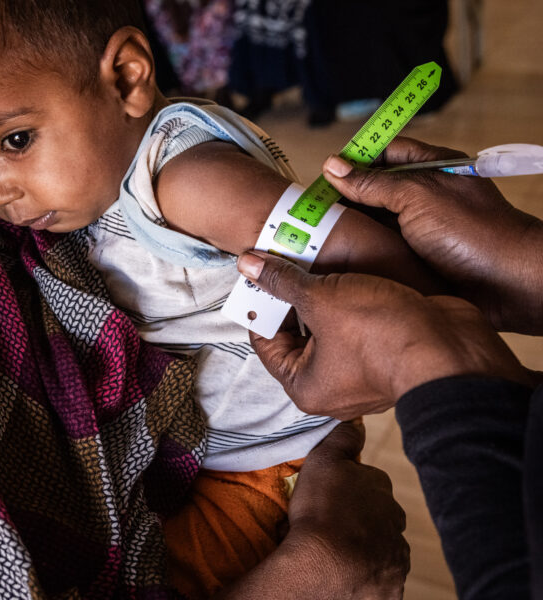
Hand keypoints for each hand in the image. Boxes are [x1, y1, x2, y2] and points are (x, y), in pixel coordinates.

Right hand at [217, 422, 408, 599]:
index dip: (349, 488)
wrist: (323, 565)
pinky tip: (346, 571)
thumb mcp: (324, 461)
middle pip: (380, 516)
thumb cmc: (321, 510)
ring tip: (335, 550)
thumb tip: (357, 421)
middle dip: (362, 518)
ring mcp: (396, 556)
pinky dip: (366, 573)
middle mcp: (396, 521)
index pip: (371, 482)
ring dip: (365, 546)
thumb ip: (343, 438)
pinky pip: (380, 575)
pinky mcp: (391, 585)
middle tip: (331, 524)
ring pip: (382, 546)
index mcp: (382, 489)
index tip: (330, 497)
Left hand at [237, 251, 533, 418]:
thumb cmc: (380, 333)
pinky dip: (350, 302)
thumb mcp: (322, 299)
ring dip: (323, 295)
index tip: (260, 274)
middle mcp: (329, 386)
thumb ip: (283, 281)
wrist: (453, 348)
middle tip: (287, 259)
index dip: (260, 305)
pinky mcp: (385, 354)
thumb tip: (247, 264)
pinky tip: (350, 271)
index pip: (265, 341)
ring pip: (328, 327)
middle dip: (293, 296)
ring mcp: (359, 372)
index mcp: (304, 385)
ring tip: (316, 258)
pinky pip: (355, 326)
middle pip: (296, 333)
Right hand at [322, 136, 542, 334]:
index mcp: (431, 169)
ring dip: (352, 229)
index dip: (354, 160)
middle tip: (314, 209)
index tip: (325, 174)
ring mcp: (420, 229)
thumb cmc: (475, 233)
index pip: (384, 153)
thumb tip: (334, 167)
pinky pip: (382, 251)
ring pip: (376, 222)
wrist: (508, 285)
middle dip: (346, 198)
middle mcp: (425, 197)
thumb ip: (373, 183)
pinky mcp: (416, 259)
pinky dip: (363, 253)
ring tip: (319, 234)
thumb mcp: (417, 196)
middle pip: (375, 189)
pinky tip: (341, 258)